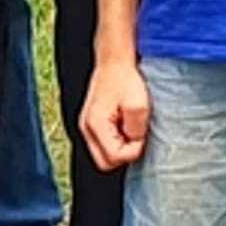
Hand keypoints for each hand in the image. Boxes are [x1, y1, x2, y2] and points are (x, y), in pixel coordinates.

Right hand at [81, 54, 151, 170]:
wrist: (114, 62)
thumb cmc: (124, 80)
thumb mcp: (139, 107)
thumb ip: (136, 132)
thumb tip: (134, 145)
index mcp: (95, 125)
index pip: (114, 157)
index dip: (133, 149)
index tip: (139, 132)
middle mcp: (86, 128)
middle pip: (104, 163)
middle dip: (124, 153)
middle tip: (134, 135)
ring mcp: (86, 127)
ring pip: (103, 156)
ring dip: (119, 147)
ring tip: (128, 128)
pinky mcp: (91, 124)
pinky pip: (102, 144)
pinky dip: (115, 141)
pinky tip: (122, 125)